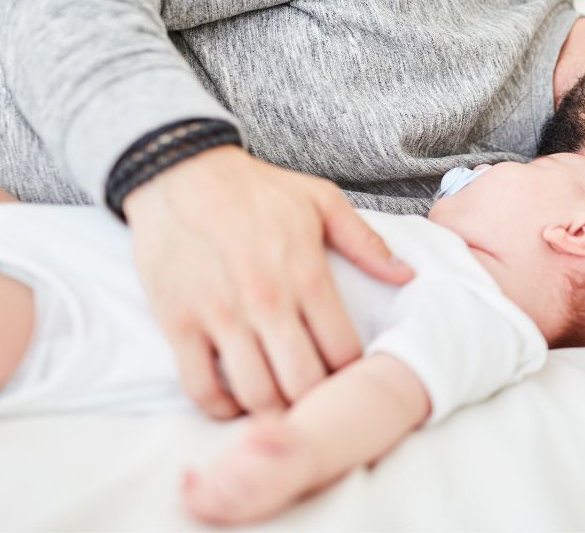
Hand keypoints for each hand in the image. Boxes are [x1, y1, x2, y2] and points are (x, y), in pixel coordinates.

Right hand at [123, 145, 412, 418]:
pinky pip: (199, 388)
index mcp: (307, 275)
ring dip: (273, 410)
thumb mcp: (321, 201)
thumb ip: (366, 242)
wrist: (181, 174)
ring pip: (255, 394)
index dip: (353, 372)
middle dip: (317, 399)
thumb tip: (406, 276)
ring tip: (281, 402)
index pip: (344, 352)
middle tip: (317, 396)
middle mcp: (266, 301)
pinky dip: (219, 408)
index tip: (348, 372)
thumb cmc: (257, 189)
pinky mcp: (178, 324)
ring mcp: (219, 316)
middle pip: (303, 384)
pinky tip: (234, 401)